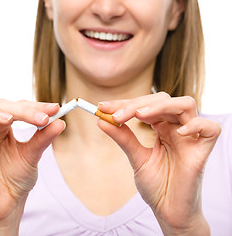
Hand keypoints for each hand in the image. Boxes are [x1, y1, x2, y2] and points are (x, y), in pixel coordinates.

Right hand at [0, 99, 64, 231]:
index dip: (34, 106)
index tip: (55, 109)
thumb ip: (44, 138)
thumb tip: (60, 121)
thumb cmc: (18, 177)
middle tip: (41, 118)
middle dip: (20, 110)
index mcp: (3, 126)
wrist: (8, 203)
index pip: (16, 106)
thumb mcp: (33, 155)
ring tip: (9, 119)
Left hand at [98, 92, 220, 234]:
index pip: (145, 105)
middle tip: (117, 115)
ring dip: (160, 107)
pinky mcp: (203, 150)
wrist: (168, 211)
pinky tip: (177, 132)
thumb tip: (101, 121)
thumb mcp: (136, 158)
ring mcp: (190, 137)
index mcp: (162, 128)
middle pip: (162, 100)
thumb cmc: (156, 185)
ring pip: (185, 105)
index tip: (103, 106)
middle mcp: (177, 128)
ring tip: (139, 115)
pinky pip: (210, 129)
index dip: (124, 103)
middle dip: (137, 104)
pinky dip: (195, 125)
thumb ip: (123, 138)